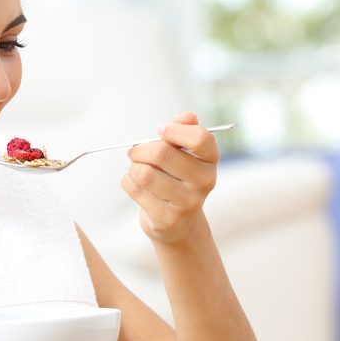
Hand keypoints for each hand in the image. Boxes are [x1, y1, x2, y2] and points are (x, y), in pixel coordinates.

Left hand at [122, 111, 219, 245]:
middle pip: (162, 153)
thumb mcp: (185, 152)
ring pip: (144, 173)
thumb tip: (186, 116)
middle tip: (134, 151)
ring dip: (133, 168)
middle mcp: (205, 181)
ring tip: (137, 170)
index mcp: (210, 160)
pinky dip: (128, 182)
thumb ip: (184, 130)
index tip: (160, 131)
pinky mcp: (168, 218)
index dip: (174, 130)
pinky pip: (135, 190)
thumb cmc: (177, 178)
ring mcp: (188, 202)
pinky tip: (136, 185)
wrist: (179, 224)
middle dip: (140, 149)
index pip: (200, 138)